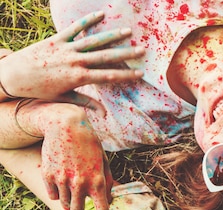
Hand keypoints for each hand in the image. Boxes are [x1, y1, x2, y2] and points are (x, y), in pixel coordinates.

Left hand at [0, 11, 143, 115]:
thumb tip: (104, 114)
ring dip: (112, 36)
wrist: (13, 76)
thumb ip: (85, 103)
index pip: (108, 76)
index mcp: (79, 78)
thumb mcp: (64, 99)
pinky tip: (101, 14)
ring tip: (128, 31)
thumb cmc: (39, 91)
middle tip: (142, 50)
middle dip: (126, 53)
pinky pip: (74, 28)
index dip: (126, 75)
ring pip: (94, 41)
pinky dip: (87, 20)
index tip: (140, 73)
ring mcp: (66, 49)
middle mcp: (75, 62)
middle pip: (106, 57)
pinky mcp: (56, 39)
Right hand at [37, 103, 113, 209]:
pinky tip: (60, 179)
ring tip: (70, 190)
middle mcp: (81, 184)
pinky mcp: (49, 175)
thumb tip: (107, 200)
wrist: (66, 124)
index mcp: (99, 182)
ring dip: (68, 204)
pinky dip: (57, 192)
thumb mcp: (104, 162)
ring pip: (64, 203)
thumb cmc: (89, 144)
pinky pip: (52, 194)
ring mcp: (63, 180)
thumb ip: (107, 183)